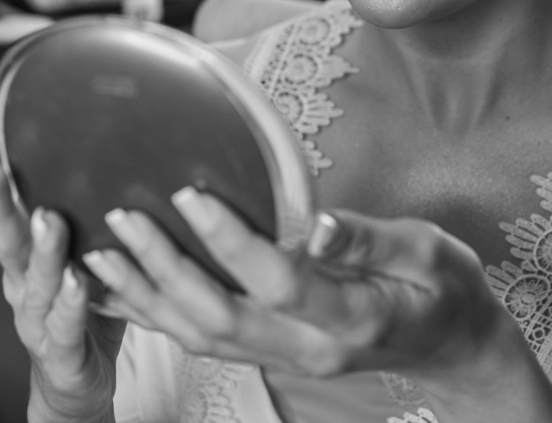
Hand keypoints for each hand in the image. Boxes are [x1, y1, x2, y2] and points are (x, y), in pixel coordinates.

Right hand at [0, 121, 123, 422]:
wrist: (74, 387)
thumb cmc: (82, 314)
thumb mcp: (82, 255)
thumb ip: (86, 214)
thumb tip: (116, 152)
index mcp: (25, 256)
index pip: (5, 202)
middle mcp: (22, 283)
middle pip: (5, 235)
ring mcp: (37, 318)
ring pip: (34, 280)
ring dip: (40, 247)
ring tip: (46, 216)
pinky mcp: (59, 352)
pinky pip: (64, 325)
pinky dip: (69, 303)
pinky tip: (76, 281)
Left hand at [83, 189, 551, 421]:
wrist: (452, 348)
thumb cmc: (445, 290)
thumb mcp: (431, 253)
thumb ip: (370, 240)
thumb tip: (315, 222)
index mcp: (350, 315)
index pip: (277, 280)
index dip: (228, 238)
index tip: (189, 193)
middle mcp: (307, 345)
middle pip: (220, 315)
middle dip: (165, 266)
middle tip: (123, 217)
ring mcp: (286, 358)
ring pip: (200, 336)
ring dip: (146, 295)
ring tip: (100, 253)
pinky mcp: (271, 354)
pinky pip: (202, 342)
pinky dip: (154, 316)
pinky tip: (118, 290)